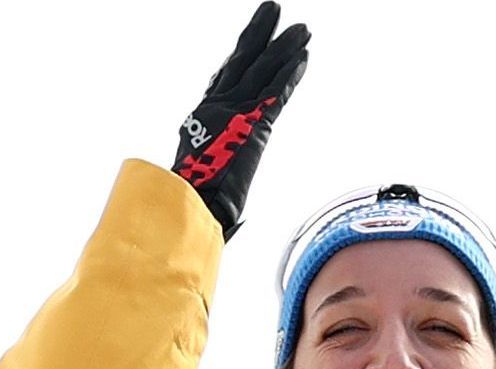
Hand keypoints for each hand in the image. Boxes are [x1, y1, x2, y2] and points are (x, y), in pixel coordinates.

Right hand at [168, 2, 308, 238]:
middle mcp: (215, 111)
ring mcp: (233, 113)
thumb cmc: (193, 213)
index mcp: (201, 124)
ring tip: (301, 27)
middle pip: (242, 64)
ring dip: (284, 47)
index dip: (239, 60)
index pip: (223, 83)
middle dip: (259, 36)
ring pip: (262, 70)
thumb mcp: (208, 197)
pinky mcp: (253, 122)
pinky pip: (277, 91)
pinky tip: (304, 54)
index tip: (249, 44)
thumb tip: (231, 221)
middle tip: (271, 12)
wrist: (190, 212)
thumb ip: (222, 198)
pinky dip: (291, 73)